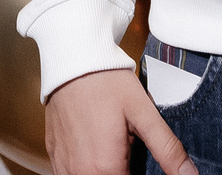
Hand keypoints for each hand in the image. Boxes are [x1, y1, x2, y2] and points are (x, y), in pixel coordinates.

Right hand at [45, 69, 195, 174]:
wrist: (72, 59)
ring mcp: (63, 166)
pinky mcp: (54, 157)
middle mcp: (80, 173)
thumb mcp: (144, 113)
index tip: (141, 161)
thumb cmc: (106, 81)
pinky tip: (95, 150)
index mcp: (105, 168)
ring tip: (113, 148)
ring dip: (105, 171)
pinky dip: (86, 169)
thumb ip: (168, 149)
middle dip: (124, 172)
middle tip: (128, 150)